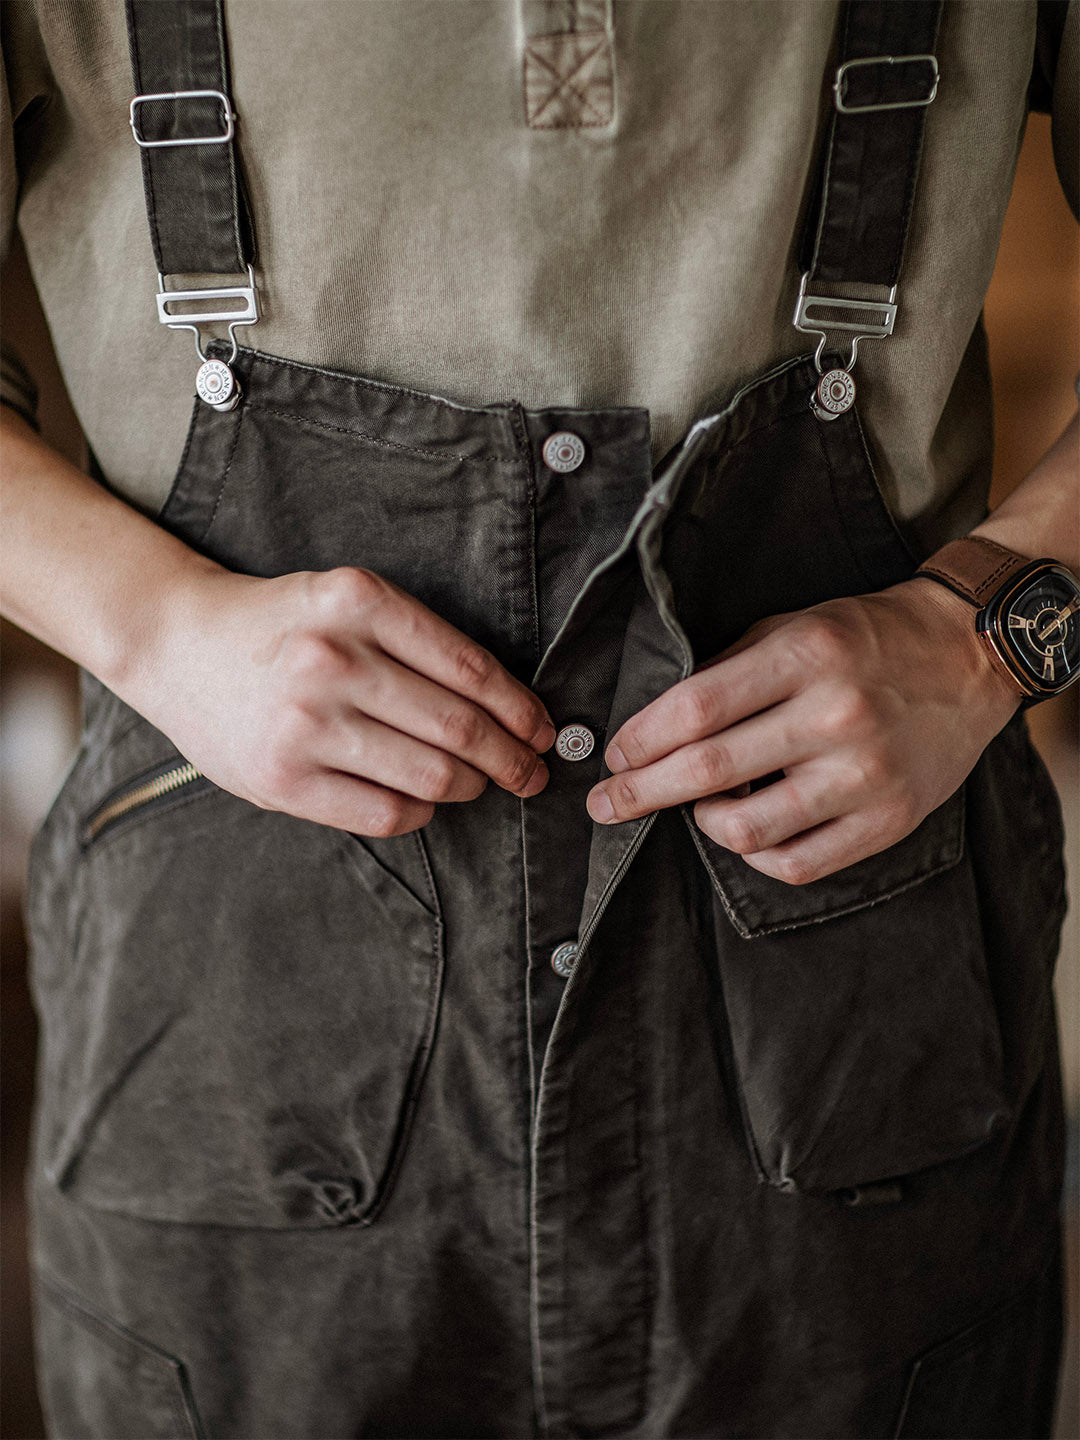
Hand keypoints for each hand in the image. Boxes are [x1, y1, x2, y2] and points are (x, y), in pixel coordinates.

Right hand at [125, 565, 554, 836]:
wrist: (177, 644)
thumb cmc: (280, 625)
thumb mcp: (346, 600)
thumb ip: (416, 641)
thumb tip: (508, 707)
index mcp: (358, 602)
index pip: (469, 666)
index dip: (520, 708)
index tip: (543, 730)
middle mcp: (332, 660)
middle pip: (458, 727)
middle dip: (512, 757)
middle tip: (532, 771)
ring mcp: (305, 724)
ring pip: (431, 775)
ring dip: (473, 786)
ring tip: (480, 784)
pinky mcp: (283, 780)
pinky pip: (386, 813)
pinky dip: (422, 812)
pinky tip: (425, 801)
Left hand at [585, 579, 1021, 883]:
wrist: (969, 658)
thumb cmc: (865, 640)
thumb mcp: (792, 628)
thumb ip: (727, 672)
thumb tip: (651, 729)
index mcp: (807, 656)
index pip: (697, 707)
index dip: (641, 739)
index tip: (613, 757)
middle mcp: (837, 716)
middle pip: (709, 770)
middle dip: (641, 792)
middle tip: (606, 804)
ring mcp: (867, 775)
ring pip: (749, 829)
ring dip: (702, 823)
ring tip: (697, 806)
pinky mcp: (890, 820)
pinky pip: (799, 863)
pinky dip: (755, 855)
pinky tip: (745, 832)